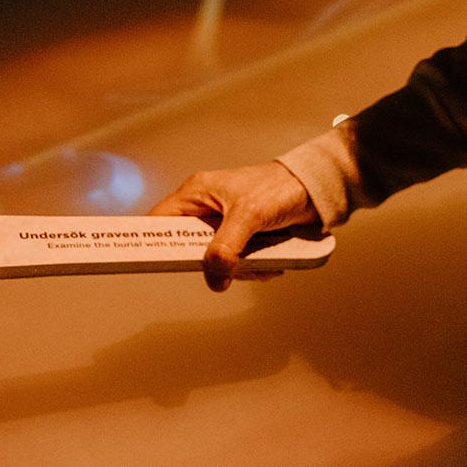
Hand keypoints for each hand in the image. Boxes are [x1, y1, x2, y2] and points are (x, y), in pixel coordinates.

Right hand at [149, 162, 319, 291]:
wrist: (315, 190)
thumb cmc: (280, 188)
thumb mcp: (248, 217)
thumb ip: (227, 249)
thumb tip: (214, 279)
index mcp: (196, 194)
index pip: (159, 221)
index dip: (151, 242)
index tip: (153, 263)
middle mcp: (205, 209)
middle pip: (188, 248)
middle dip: (211, 263)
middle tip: (228, 268)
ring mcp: (223, 225)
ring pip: (215, 260)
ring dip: (239, 268)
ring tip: (260, 262)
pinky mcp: (242, 238)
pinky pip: (236, 263)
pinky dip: (252, 268)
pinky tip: (270, 262)